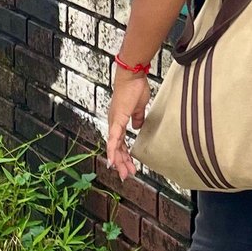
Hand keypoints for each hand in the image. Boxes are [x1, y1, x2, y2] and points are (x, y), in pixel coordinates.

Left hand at [105, 65, 149, 182]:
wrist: (132, 76)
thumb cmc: (136, 87)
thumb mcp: (139, 107)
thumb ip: (137, 118)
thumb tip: (137, 127)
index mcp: (119, 121)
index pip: (120, 142)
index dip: (123, 155)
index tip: (129, 165)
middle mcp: (114, 123)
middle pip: (117, 148)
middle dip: (122, 163)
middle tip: (126, 175)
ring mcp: (114, 122)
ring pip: (115, 146)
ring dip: (119, 160)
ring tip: (124, 173)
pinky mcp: (117, 119)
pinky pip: (114, 138)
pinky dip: (112, 150)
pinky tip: (112, 161)